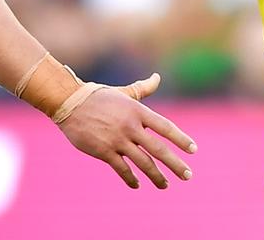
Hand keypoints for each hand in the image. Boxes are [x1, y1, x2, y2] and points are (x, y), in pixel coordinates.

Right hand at [57, 73, 197, 189]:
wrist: (70, 103)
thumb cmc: (99, 97)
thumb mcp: (124, 93)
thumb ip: (143, 89)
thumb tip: (157, 77)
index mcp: (138, 111)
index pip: (165, 127)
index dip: (181, 139)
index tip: (193, 150)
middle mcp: (131, 126)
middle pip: (158, 149)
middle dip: (175, 164)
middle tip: (188, 176)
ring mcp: (117, 140)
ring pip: (142, 163)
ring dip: (156, 176)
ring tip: (165, 185)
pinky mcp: (104, 151)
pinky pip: (122, 169)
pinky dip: (131, 179)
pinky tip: (137, 184)